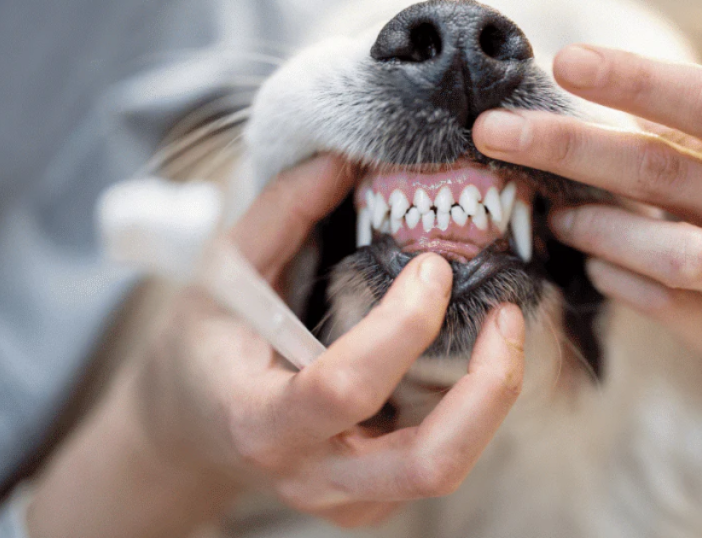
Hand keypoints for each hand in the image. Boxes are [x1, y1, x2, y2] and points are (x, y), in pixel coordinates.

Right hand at [28, 156, 524, 536]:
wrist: (193, 432)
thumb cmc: (206, 348)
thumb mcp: (223, 275)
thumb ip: (280, 215)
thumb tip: (342, 160)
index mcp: (261, 422)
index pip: (344, 388)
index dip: (401, 326)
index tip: (432, 266)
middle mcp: (312, 476)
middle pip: (428, 464)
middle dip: (488, 389)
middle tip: (508, 316)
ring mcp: (348, 500)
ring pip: (447, 469)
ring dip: (492, 399)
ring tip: (505, 329)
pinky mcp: (374, 501)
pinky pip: (439, 461)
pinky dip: (470, 409)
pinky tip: (468, 357)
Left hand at [472, 45, 701, 360]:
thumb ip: (672, 125)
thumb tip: (567, 92)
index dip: (635, 80)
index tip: (565, 63)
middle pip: (660, 171)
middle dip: (567, 148)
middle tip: (495, 133)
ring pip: (666, 251)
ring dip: (594, 228)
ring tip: (558, 216)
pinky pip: (659, 303)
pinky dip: (613, 278)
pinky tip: (596, 263)